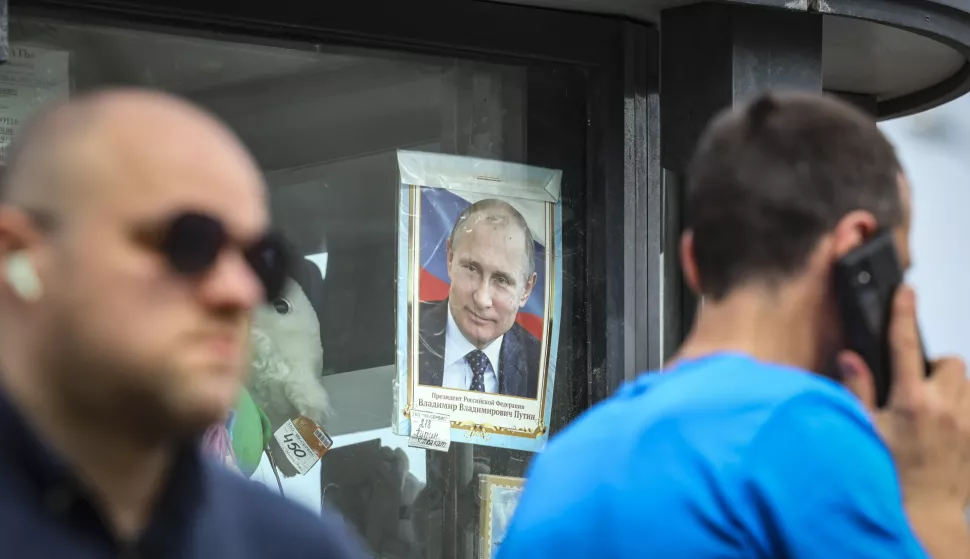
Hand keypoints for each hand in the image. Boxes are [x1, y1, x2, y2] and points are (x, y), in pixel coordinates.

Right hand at [840, 285, 969, 510]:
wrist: (924, 514)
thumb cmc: (890, 475)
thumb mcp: (865, 430)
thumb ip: (859, 390)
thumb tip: (851, 358)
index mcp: (910, 401)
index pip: (904, 344)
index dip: (904, 312)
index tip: (907, 292)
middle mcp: (944, 407)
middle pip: (950, 362)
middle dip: (935, 366)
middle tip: (917, 383)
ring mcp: (966, 423)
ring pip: (967, 384)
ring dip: (951, 387)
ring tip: (932, 409)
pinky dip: (962, 409)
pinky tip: (946, 428)